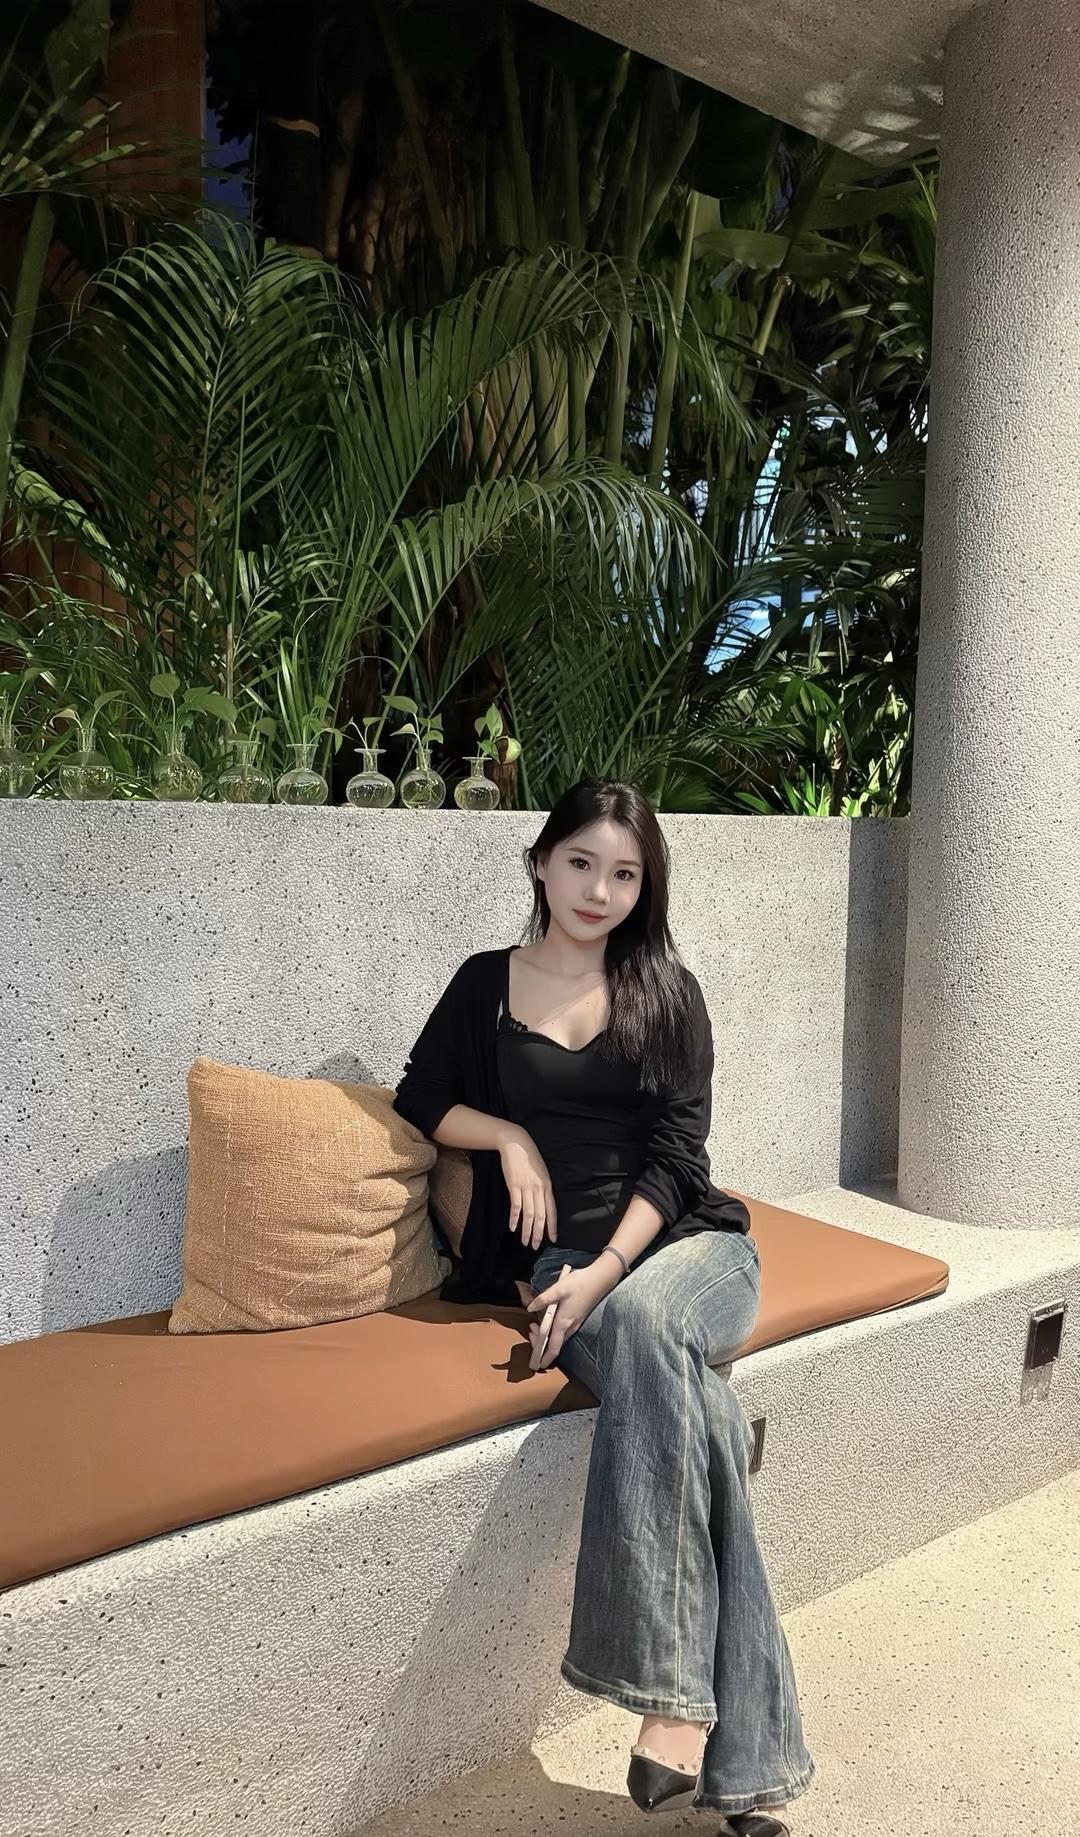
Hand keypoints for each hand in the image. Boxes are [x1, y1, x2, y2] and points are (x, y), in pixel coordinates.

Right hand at [498, 1125, 557, 1250]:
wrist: (516, 1144)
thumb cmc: (530, 1159)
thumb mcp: (542, 1173)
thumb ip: (543, 1189)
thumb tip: (544, 1205)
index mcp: (547, 1186)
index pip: (552, 1211)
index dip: (552, 1226)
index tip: (553, 1239)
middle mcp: (539, 1189)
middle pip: (540, 1216)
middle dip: (539, 1233)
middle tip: (536, 1246)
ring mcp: (526, 1188)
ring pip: (528, 1214)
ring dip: (526, 1230)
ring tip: (525, 1242)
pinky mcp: (514, 1186)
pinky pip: (516, 1206)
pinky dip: (514, 1218)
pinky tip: (513, 1227)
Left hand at [524, 1262, 616, 1369]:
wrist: (600, 1280)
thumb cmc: (580, 1283)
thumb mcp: (559, 1288)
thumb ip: (544, 1299)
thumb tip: (530, 1308)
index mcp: (564, 1322)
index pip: (553, 1347)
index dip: (544, 1358)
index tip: (535, 1364)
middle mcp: (570, 1327)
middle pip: (553, 1344)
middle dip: (539, 1343)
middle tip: (530, 1330)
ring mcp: (575, 1324)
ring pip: (558, 1338)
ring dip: (545, 1336)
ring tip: (534, 1325)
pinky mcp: (577, 1319)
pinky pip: (562, 1332)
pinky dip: (552, 1331)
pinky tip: (547, 1321)